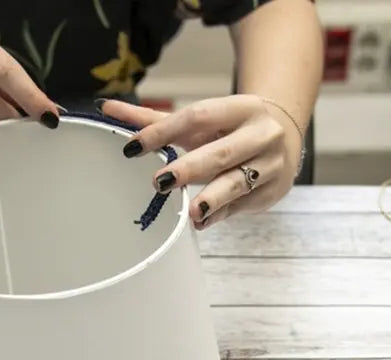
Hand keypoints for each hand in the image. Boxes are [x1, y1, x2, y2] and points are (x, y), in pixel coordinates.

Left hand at [100, 95, 305, 229]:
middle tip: (160, 182)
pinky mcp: (272, 192)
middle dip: (190, 168)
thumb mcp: (200, 120)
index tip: (133, 147)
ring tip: (192, 211)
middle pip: (221, 152)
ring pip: (238, 183)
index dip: (164, 132)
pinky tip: (202, 221)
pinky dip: (220, 214)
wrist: (285, 136)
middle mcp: (261, 134)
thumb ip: (154, 119)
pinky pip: (241, 206)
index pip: (198, 116)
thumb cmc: (230, 127)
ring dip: (212, 198)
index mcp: (241, 108)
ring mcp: (270, 164)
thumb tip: (105, 108)